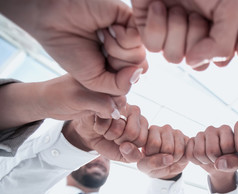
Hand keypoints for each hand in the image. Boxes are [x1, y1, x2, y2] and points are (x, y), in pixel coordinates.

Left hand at [0, 75, 125, 129]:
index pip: (120, 83)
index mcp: (101, 69)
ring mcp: (104, 91)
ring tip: (98, 119)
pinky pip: (112, 111)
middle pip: (122, 95)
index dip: (118, 97)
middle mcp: (105, 79)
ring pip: (118, 105)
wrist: (47, 102)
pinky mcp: (101, 102)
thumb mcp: (79, 98)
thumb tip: (119, 110)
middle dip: (116, 108)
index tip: (107, 108)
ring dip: (112, 116)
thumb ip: (100, 102)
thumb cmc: (58, 95)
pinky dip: (107, 119)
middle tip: (101, 115)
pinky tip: (98, 122)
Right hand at [1, 0, 139, 95]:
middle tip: (100, 52)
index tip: (97, 68)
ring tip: (100, 37)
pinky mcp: (130, 19)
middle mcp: (125, 49)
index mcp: (117, 63)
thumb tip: (137, 74)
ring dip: (116, 50)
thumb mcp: (93, 81)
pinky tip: (107, 28)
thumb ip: (118, 86)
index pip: (133, 78)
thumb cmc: (68, 49)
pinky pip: (139, 38)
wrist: (53, 20)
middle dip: (117, 66)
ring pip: (140, 55)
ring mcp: (128, 35)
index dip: (116, 79)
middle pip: (139, 68)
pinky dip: (121, 37)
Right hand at [66, 104, 147, 161]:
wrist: (89, 134)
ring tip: (106, 129)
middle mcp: (136, 112)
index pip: (141, 140)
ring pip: (119, 127)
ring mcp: (122, 104)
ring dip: (108, 133)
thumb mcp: (122, 155)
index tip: (121, 143)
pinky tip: (99, 122)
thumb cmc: (108, 143)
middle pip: (132, 133)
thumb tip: (127, 147)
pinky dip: (100, 127)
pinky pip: (106, 121)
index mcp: (143, 125)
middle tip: (113, 136)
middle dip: (118, 140)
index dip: (127, 146)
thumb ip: (132, 156)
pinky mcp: (108, 101)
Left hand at [126, 125, 188, 178]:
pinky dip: (181, 158)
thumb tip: (168, 158)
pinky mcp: (185, 137)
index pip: (154, 143)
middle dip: (165, 158)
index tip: (150, 157)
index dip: (154, 155)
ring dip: (174, 159)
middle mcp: (160, 128)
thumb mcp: (145, 167)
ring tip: (168, 159)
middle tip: (160, 159)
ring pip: (177, 149)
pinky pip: (185, 151)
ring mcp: (173, 131)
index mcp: (146, 132)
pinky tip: (177, 157)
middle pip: (167, 146)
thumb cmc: (151, 165)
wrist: (166, 168)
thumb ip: (150, 162)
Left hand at [132, 0, 237, 67]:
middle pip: (197, 63)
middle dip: (196, 36)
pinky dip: (156, 24)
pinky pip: (153, 46)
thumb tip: (193, 63)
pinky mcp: (150, 29)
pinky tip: (158, 6)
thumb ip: (222, 44)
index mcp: (219, 30)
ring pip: (174, 58)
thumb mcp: (230, 8)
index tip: (218, 22)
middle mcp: (196, 35)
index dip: (217, 47)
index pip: (221, 59)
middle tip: (196, 12)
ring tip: (177, 6)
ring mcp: (172, 33)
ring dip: (176, 28)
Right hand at [186, 125, 237, 192]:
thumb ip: (233, 162)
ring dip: (205, 161)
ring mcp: (200, 134)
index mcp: (226, 129)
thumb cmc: (231, 159)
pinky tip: (203, 159)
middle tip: (218, 159)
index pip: (227, 145)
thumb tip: (218, 163)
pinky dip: (196, 161)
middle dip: (215, 160)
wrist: (220, 162)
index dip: (227, 156)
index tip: (229, 156)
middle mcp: (212, 128)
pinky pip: (189, 154)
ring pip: (199, 152)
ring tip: (211, 159)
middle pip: (211, 150)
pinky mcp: (190, 140)